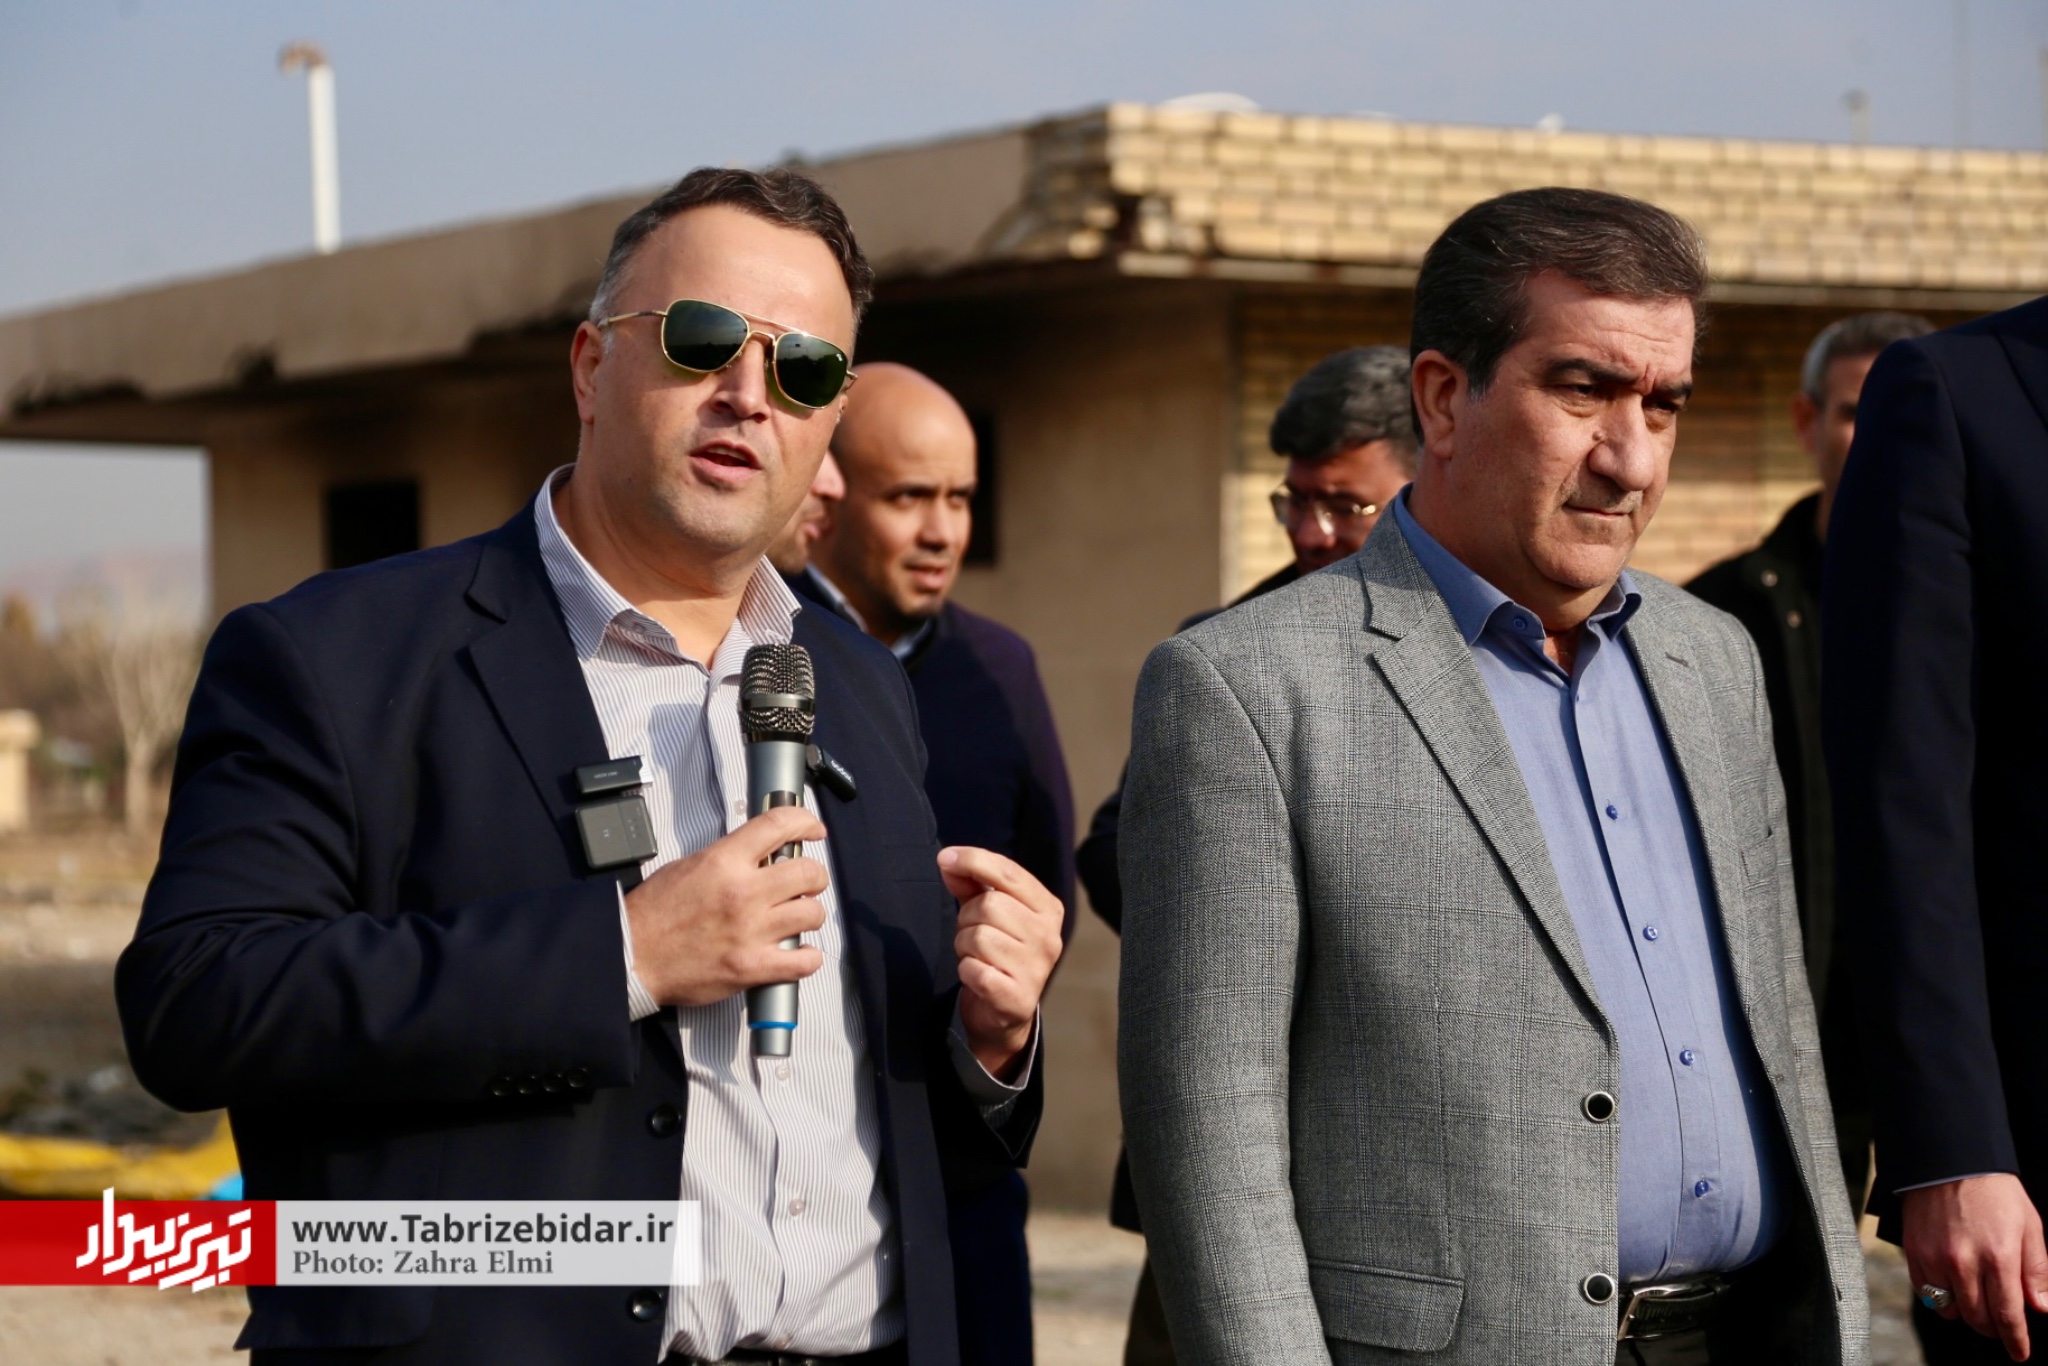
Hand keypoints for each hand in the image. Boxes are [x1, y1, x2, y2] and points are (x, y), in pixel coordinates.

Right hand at [624, 805, 828, 1007]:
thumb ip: (728, 858)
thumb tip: (760, 854)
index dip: (804, 822)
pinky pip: (803, 961)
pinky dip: (807, 957)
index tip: (812, 830)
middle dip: (814, 875)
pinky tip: (799, 953)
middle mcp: (742, 893)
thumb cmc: (653, 915)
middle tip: (808, 881)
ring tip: (797, 918)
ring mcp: (750, 931)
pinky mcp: (752, 966)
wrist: (632, 954)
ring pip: (812, 914)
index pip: (778, 825)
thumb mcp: (689, 866)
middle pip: (808, 872)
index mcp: (724, 862)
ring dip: (810, 915)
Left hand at [938, 847, 1063, 1080]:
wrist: (1004, 1014)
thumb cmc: (996, 953)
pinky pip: (975, 970)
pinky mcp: (1017, 998)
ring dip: (964, 947)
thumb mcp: (988, 912)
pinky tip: (977, 977)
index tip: (944, 858)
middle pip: (988, 904)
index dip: (973, 860)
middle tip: (970, 934)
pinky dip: (966, 971)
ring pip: (978, 937)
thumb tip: (949, 861)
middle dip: (966, 918)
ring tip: (975, 957)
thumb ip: (972, 883)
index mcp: (1048, 908)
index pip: (1008, 872)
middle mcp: (1049, 936)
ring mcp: (1036, 969)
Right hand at [1903, 1173, 2047, 1360]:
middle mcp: (1964, 1262)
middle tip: (2000, 1323)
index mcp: (1999, 1257)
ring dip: (1966, 1312)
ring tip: (1975, 1300)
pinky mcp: (1914, 1252)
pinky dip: (1940, 1297)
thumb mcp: (2029, 1226)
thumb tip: (2039, 1305)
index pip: (2008, 1315)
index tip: (2019, 1352)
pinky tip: (1952, 1286)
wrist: (1949, 1160)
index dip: (2016, 1340)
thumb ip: (2035, 1270)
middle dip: (1993, 1328)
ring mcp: (1935, 1258)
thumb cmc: (1994, 1191)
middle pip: (1978, 1318)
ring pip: (1950, 1310)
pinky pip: (1926, 1293)